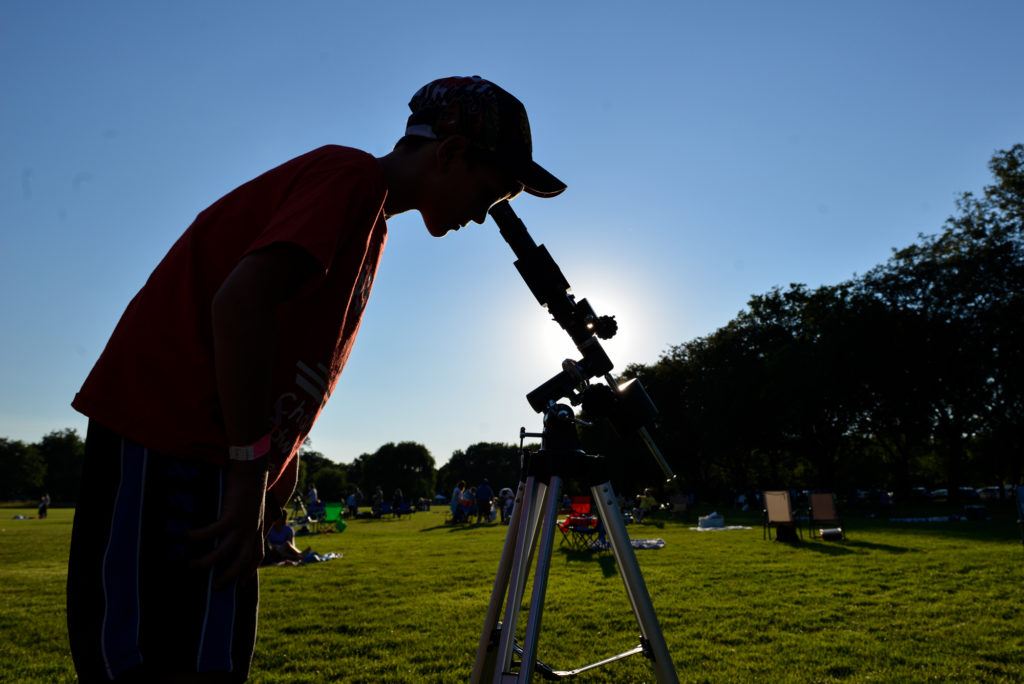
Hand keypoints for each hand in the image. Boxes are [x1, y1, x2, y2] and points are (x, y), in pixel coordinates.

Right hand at [188, 459, 268, 588]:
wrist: (252, 469)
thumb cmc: (250, 487)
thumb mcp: (253, 507)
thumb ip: (248, 520)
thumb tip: (237, 528)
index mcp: (258, 529)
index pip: (257, 556)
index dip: (250, 571)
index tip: (242, 584)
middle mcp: (252, 530)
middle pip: (242, 561)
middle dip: (228, 577)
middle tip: (214, 587)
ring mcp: (242, 524)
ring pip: (224, 552)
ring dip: (206, 561)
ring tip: (190, 565)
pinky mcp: (231, 515)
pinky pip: (211, 532)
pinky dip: (197, 537)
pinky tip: (184, 538)